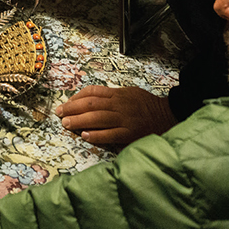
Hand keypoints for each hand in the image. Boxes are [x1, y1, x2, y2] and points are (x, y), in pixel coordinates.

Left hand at [56, 85, 176, 145]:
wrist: (169, 115)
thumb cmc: (147, 105)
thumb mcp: (130, 92)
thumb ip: (111, 95)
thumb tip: (89, 99)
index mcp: (118, 94)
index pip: (92, 92)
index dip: (76, 97)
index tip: (65, 103)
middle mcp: (119, 105)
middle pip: (91, 104)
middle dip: (72, 108)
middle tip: (59, 113)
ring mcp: (125, 119)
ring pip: (97, 118)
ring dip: (79, 121)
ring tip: (66, 123)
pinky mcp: (130, 133)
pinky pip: (110, 134)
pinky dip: (96, 135)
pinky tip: (85, 136)